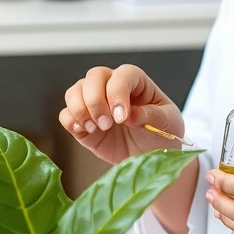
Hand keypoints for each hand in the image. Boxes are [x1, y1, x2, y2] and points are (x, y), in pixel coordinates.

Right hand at [58, 64, 184, 164]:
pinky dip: (70, 121)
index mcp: (136, 82)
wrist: (150, 157)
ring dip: (81, 110)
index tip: (122, 118)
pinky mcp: (83, 122)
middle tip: (107, 124)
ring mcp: (95, 103)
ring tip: (96, 129)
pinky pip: (66, 114)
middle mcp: (112, 86)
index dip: (118, 93)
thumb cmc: (162, 134)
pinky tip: (83, 131)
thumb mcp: (168, 123)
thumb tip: (131, 115)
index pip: (122, 75)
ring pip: (75, 91)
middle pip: (94, 77)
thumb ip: (152, 116)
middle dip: (96, 100)